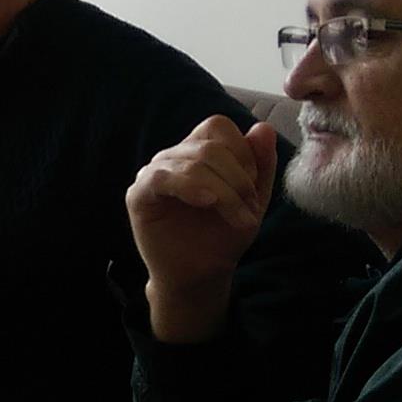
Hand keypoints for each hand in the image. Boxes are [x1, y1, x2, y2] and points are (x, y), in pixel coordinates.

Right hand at [126, 117, 277, 343]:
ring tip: (237, 219)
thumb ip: (260, 164)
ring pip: (191, 162)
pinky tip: (207, 202)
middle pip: (209, 145)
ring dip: (224, 192)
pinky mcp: (138, 195)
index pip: (218, 126)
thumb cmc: (222, 236)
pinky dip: (189, 187)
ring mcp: (153, 174)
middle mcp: (173, 157)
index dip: (242, 152)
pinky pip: (161, 177)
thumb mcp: (253, 199)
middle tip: (249, 209)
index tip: (253, 188)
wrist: (201, 274)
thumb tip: (263, 127)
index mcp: (197, 151)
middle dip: (238, 179)